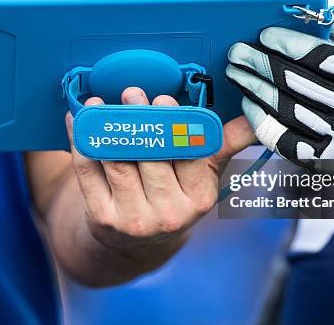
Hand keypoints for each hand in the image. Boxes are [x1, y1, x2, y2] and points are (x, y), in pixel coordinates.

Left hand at [64, 87, 254, 255]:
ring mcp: (133, 219)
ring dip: (107, 128)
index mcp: (199, 198)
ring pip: (118, 163)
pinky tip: (77, 120)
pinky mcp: (102, 218)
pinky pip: (89, 173)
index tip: (164, 101)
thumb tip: (255, 120)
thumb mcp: (203, 175)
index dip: (175, 127)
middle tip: (132, 92)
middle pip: (152, 157)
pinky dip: (81, 143)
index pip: (188, 156)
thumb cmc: (173, 195)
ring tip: (100, 103)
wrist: (135, 242)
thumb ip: (225, 144)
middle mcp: (169, 214)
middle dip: (141, 121)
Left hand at [225, 6, 333, 178]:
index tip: (265, 35)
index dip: (288, 44)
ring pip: (284, 107)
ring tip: (235, 72)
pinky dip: (259, 117)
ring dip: (254, 87)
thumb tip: (327, 10)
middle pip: (296, 81)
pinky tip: (247, 101)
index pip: (321, 56)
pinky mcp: (318, 158)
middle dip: (260, 63)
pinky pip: (279, 136)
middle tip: (237, 52)